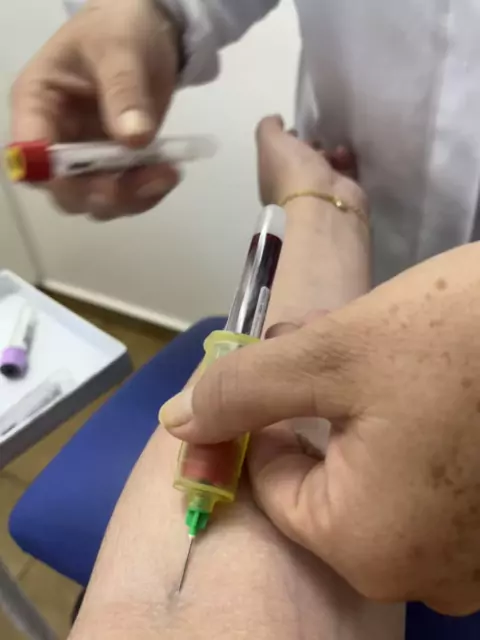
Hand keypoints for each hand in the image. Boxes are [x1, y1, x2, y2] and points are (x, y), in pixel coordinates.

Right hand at [11, 0, 179, 219]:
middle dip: (103, 194)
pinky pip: (124, 196)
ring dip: (131, 198)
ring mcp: (85, 158)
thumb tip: (134, 139)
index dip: (53, 174)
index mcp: (37, 104)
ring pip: (96, 202)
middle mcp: (55, 139)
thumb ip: (124, 91)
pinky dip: (147, 194)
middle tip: (147, 179)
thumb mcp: (120, 49)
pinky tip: (168, 173)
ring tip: (167, 173)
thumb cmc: (120, 29)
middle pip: (64, 190)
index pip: (29, 152)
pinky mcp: (114, 167)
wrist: (148, 33)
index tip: (93, 178)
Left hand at [160, 243, 479, 614]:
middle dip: (315, 411)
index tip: (285, 361)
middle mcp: (426, 572)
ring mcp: (473, 552)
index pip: (276, 489)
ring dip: (360, 414)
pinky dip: (408, 433)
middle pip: (329, 483)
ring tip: (376, 353)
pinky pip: (428, 484)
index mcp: (370, 544)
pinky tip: (418, 381)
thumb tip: (176, 422)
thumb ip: (240, 391)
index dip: (268, 419)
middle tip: (329, 346)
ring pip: (378, 479)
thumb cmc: (449, 337)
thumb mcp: (329, 354)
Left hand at [257, 115, 358, 204]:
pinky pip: (346, 172)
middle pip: (303, 162)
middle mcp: (295, 190)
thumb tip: (276, 121)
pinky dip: (347, 160)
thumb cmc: (292, 173)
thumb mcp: (270, 142)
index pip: (279, 158)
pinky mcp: (343, 195)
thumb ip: (268, 128)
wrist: (324, 203)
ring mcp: (320, 195)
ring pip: (325, 166)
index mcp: (273, 180)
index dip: (286, 142)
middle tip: (317, 139)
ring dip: (330, 151)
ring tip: (334, 148)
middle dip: (310, 147)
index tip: (296, 130)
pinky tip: (345, 156)